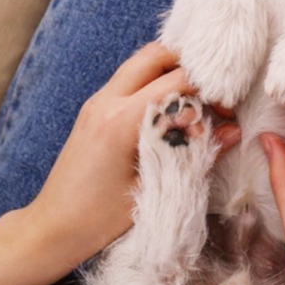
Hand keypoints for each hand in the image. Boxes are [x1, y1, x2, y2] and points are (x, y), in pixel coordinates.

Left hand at [0, 42, 240, 284]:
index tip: (226, 111)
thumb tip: (234, 133)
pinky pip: (130, 79)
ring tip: (195, 100)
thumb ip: (196, 157)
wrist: (50, 229)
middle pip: (155, 55)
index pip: (176, 80)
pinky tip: (171, 110)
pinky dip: (155, 82)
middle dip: (191, 65)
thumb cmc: (99, 219)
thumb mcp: (155, 190)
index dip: (209, 90)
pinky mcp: (94, 110)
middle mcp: (106, 103)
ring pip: (141, 62)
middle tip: (212, 93)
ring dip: (172, 71)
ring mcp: (97, 103)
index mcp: (121, 122)